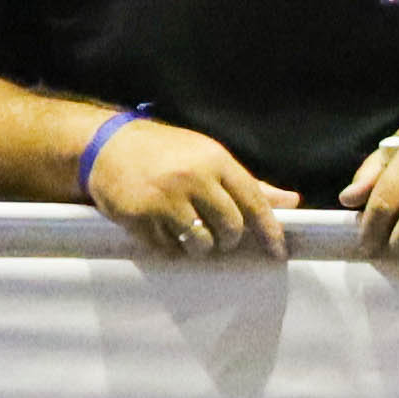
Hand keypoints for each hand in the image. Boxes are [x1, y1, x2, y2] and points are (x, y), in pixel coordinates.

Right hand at [85, 114, 291, 257]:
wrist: (108, 145)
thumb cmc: (167, 153)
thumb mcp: (209, 158)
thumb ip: (250, 184)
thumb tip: (291, 202)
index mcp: (215, 160)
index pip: (254, 202)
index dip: (269, 231)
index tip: (278, 252)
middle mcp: (192, 178)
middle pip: (231, 227)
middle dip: (229, 240)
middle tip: (221, 239)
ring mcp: (164, 198)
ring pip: (201, 243)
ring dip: (200, 247)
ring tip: (190, 234)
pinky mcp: (138, 216)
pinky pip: (168, 248)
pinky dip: (170, 246)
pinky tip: (163, 229)